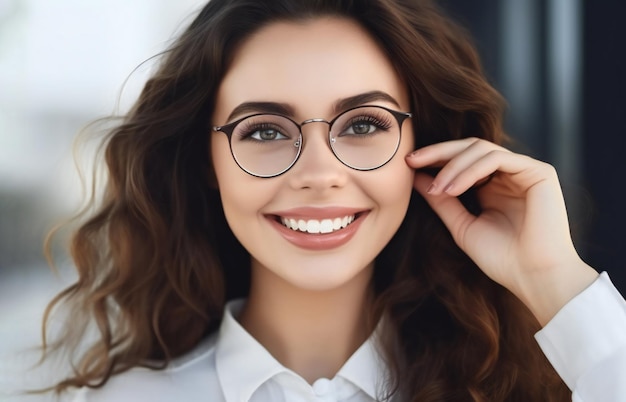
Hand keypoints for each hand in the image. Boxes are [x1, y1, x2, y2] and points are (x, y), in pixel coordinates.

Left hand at [405, 138, 597, 324]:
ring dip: (453, 166)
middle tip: (413, 160)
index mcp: (494, 185)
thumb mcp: (461, 225)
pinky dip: (470, 170)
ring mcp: (525, 171)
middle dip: (438, 152)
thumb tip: (416, 177)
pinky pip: (497, 159)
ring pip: (482, 149)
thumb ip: (441, 200)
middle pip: (470, 147)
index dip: (435, 158)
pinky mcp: (539, 172)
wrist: (533, 278)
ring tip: (438, 189)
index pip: (462, 158)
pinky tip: (453, 188)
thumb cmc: (501, 258)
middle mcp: (510, 174)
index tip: (408, 164)